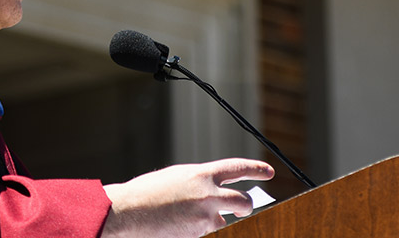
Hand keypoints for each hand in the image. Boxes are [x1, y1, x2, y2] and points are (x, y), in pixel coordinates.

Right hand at [100, 158, 274, 237]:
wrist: (129, 210)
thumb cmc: (148, 192)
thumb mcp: (177, 177)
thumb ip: (199, 181)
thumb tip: (214, 189)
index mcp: (202, 174)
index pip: (238, 168)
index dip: (256, 169)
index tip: (268, 171)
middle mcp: (208, 193)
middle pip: (243, 200)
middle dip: (246, 205)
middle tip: (244, 206)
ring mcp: (205, 215)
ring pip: (225, 220)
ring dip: (216, 220)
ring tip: (195, 216)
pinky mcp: (199, 233)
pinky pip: (208, 231)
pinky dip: (200, 229)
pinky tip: (182, 224)